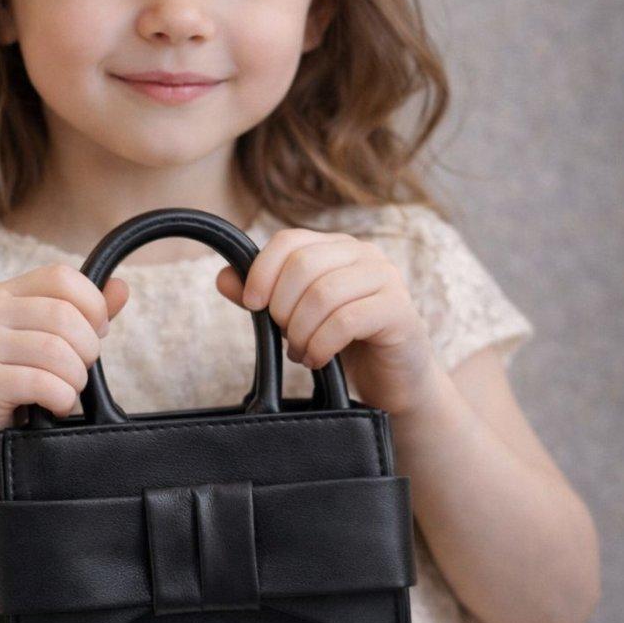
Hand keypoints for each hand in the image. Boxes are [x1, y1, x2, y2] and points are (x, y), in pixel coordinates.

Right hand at [0, 263, 128, 464]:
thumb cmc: (14, 383)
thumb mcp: (48, 342)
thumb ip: (84, 316)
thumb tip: (121, 287)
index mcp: (7, 294)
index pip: (61, 277)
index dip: (92, 304)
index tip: (96, 333)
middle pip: (64, 315)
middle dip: (87, 349)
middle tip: (78, 372)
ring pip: (56, 350)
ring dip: (75, 378)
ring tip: (67, 391)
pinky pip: (41, 383)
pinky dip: (62, 399)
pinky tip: (56, 407)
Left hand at [215, 227, 443, 417]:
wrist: (394, 382)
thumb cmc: (345, 344)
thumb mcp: (297, 317)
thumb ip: (263, 297)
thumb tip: (223, 277)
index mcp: (338, 248)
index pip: (290, 240)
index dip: (262, 271)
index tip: (252, 305)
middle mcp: (365, 254)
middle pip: (304, 264)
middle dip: (282, 307)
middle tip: (285, 336)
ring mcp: (387, 279)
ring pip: (324, 293)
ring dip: (302, 331)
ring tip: (302, 352)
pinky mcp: (400, 311)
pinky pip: (347, 321)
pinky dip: (322, 345)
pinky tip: (318, 360)